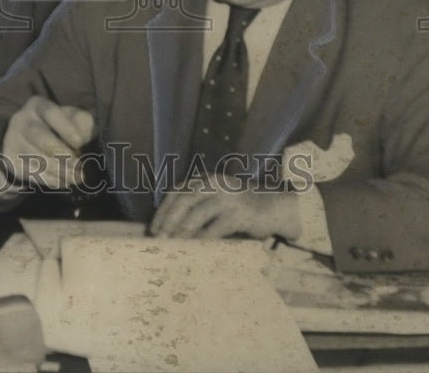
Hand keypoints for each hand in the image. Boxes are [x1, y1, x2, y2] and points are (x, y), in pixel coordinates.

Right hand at [1, 95, 96, 189]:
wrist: (28, 143)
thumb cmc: (58, 128)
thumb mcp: (72, 119)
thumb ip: (81, 123)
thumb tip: (80, 138)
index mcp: (37, 105)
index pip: (51, 113)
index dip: (66, 128)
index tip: (79, 143)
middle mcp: (21, 119)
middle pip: (41, 138)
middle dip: (62, 154)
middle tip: (79, 165)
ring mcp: (12, 140)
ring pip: (36, 159)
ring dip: (59, 171)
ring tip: (76, 177)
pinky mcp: (9, 160)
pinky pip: (31, 173)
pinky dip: (50, 180)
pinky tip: (64, 181)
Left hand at [151, 176, 301, 241]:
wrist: (274, 207)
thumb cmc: (238, 206)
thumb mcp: (215, 198)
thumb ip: (197, 205)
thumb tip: (169, 226)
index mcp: (205, 179)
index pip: (177, 192)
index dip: (163, 210)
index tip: (153, 228)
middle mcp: (214, 184)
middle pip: (183, 201)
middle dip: (169, 221)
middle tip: (159, 239)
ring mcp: (227, 198)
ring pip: (197, 214)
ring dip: (182, 232)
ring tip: (173, 245)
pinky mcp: (239, 214)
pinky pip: (215, 228)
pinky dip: (202, 240)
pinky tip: (195, 250)